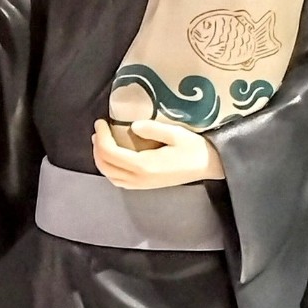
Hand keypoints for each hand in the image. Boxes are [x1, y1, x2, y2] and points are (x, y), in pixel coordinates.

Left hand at [92, 119, 224, 188]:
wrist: (209, 167)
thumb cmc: (195, 149)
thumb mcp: (176, 134)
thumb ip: (153, 129)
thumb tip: (133, 125)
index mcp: (144, 165)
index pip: (110, 152)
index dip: (101, 136)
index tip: (101, 121)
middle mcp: (139, 178)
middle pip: (106, 165)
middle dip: (97, 147)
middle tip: (99, 131)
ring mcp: (142, 184)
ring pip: (110, 175)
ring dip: (101, 159)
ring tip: (102, 143)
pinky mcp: (146, 185)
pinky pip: (119, 181)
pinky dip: (110, 169)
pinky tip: (113, 158)